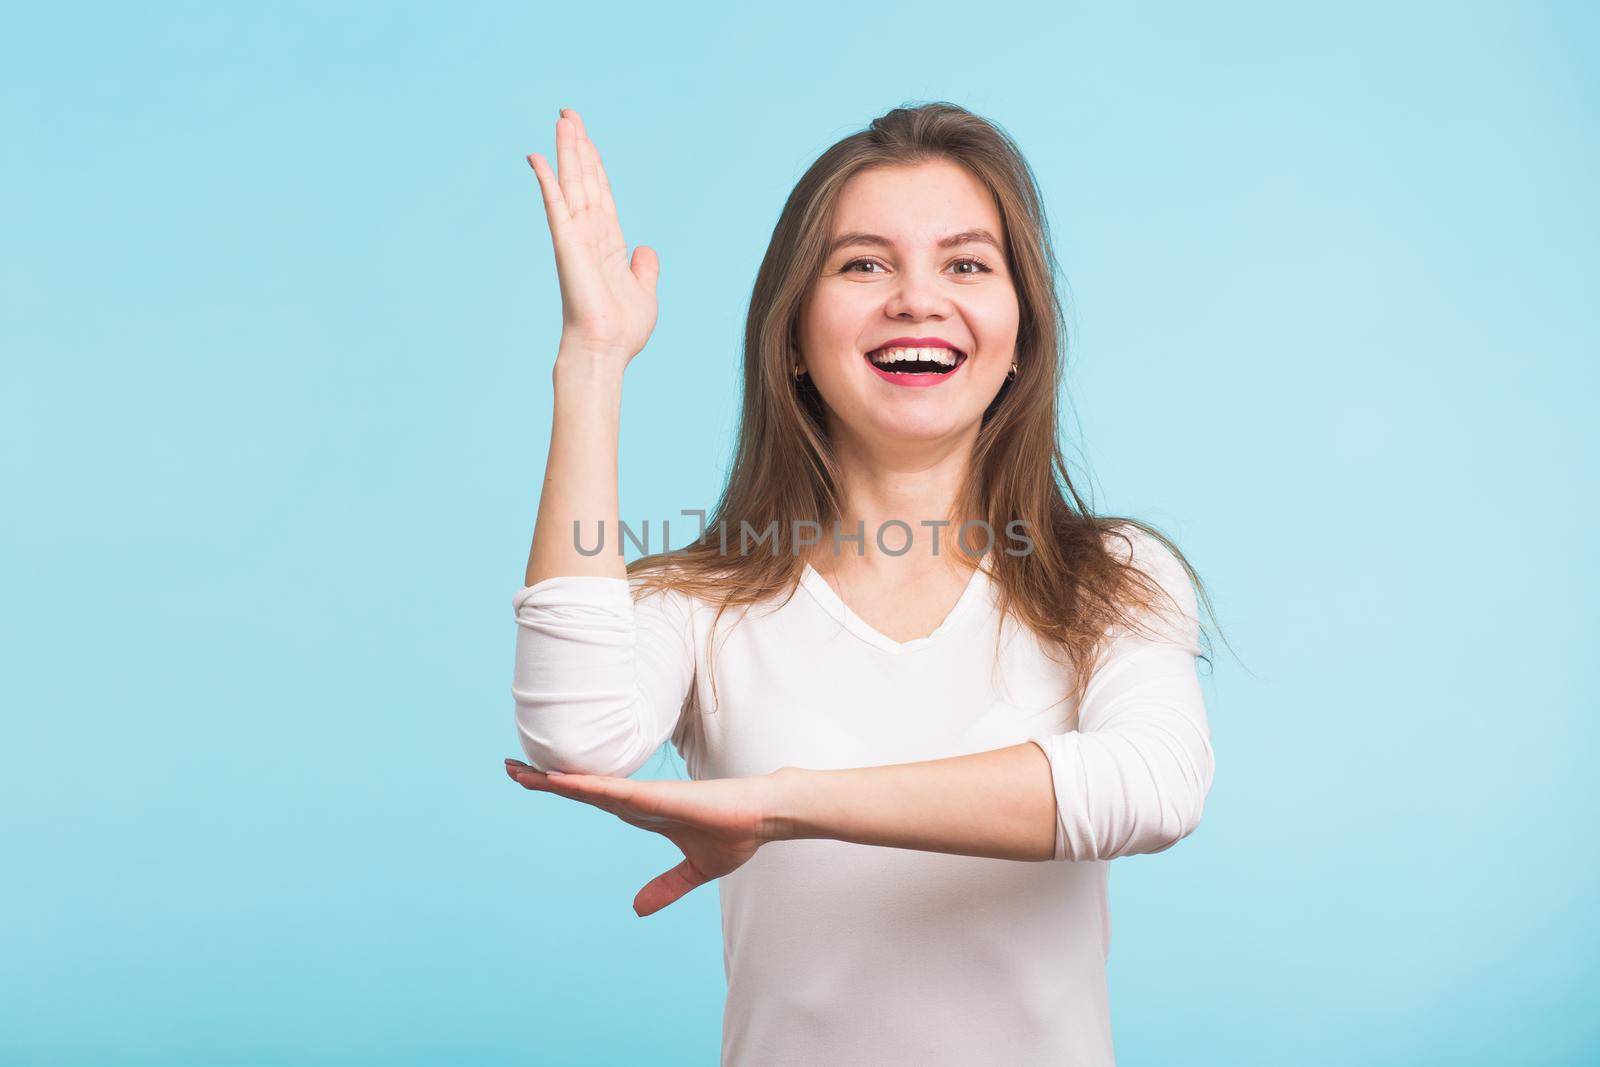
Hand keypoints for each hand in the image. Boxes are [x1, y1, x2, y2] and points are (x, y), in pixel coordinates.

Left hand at [504, 758, 783, 916]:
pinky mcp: (660, 797)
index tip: (529, 779)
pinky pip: (617, 791)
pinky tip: (563, 781)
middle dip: (544, 778)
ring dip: (556, 779)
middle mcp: (638, 800)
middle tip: (509, 768)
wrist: (763, 817)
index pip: (590, 796)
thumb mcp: (694, 871)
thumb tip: (637, 909)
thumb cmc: (734, 833)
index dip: (560, 787)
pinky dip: (588, 785)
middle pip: (581, 786)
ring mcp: (647, 797)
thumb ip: (666, 887)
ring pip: (591, 786)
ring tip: (522, 771)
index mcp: (641, 811)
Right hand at [525, 109, 659, 368]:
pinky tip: (537, 158)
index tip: (587, 139)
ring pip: (571, 184)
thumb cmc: (623, 330)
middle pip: (584, 180)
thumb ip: (645, 268)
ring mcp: (576, 238)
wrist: (607, 350)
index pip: (601, 194)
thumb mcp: (644, 292)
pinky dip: (546, 181)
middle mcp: (590, 235)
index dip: (595, 165)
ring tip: (563, 119)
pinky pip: (555, 206)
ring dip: (566, 151)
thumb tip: (646, 249)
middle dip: (578, 146)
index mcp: (608, 244)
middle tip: (569, 114)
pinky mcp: (567, 245)